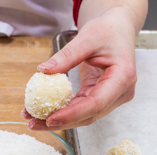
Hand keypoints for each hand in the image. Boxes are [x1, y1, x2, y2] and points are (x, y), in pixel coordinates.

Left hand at [22, 3, 145, 130]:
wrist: (117, 29)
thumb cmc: (108, 30)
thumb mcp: (87, 38)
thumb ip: (66, 56)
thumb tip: (43, 70)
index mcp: (123, 78)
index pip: (96, 103)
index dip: (72, 114)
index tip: (50, 119)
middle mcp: (120, 93)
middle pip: (89, 115)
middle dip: (61, 122)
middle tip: (33, 123)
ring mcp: (111, 98)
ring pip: (83, 116)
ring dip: (58, 120)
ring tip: (32, 119)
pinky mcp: (100, 98)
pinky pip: (80, 108)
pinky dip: (62, 111)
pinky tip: (43, 111)